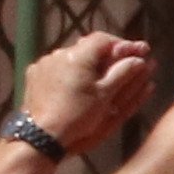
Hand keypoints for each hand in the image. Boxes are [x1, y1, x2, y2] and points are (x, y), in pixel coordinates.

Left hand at [17, 30, 154, 152]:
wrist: (42, 135)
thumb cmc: (78, 115)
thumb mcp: (106, 95)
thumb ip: (123, 72)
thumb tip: (139, 59)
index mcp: (78, 55)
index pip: (104, 39)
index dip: (121, 45)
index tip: (136, 53)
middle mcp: (58, 53)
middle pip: (87, 47)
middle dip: (105, 55)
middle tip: (120, 65)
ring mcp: (43, 63)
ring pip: (71, 57)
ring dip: (86, 64)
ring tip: (97, 78)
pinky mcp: (33, 74)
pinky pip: (56, 67)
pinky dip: (69, 72)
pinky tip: (75, 85)